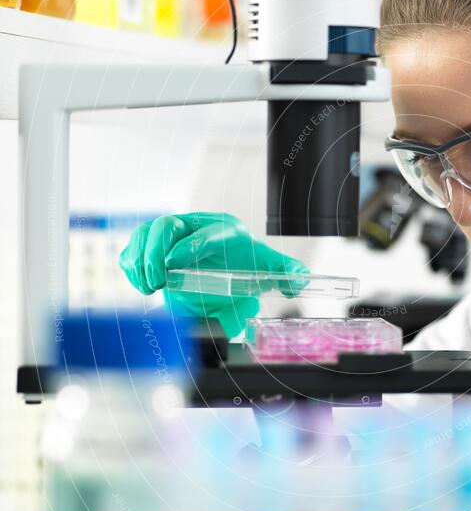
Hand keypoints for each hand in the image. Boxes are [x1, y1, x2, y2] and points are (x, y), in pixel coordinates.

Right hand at [119, 213, 308, 336]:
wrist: (225, 271)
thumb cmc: (246, 266)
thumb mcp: (269, 271)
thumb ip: (287, 274)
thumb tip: (298, 279)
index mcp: (225, 230)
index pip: (208, 232)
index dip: (191, 246)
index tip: (175, 264)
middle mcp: (196, 226)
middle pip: (169, 225)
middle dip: (158, 250)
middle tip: (157, 279)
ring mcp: (173, 235)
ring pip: (148, 232)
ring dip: (141, 257)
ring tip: (147, 285)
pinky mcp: (155, 246)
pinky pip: (135, 246)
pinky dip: (131, 263)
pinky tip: (139, 283)